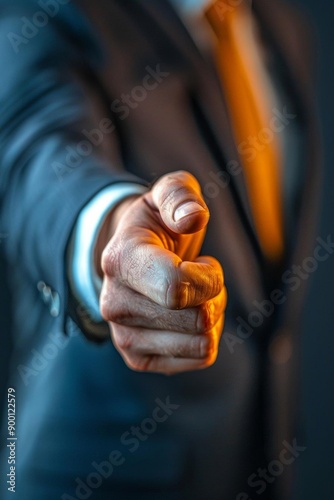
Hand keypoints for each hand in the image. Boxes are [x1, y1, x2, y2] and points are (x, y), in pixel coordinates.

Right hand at [99, 171, 226, 374]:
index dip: (208, 278)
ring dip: (211, 314)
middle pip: (197, 319)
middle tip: (196, 274)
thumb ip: (180, 196)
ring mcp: (124, 336)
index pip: (174, 287)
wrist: (134, 258)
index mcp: (121, 260)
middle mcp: (114, 304)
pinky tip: (186, 314)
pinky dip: (206, 336)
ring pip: (203, 342)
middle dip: (213, 293)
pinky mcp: (138, 358)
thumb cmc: (158, 226)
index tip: (204, 262)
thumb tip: (192, 218)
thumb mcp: (168, 195)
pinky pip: (200, 357)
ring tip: (191, 293)